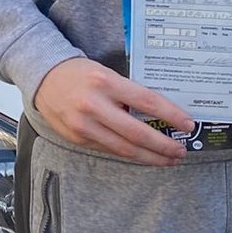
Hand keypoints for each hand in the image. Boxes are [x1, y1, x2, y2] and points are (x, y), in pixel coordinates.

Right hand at [33, 58, 193, 164]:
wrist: (44, 77)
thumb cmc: (80, 73)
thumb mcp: (106, 73)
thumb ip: (128, 93)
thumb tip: (159, 113)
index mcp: (106, 82)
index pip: (146, 101)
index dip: (171, 115)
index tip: (188, 124)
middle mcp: (94, 105)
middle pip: (137, 133)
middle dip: (163, 145)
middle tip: (181, 151)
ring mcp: (84, 125)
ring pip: (124, 148)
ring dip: (150, 157)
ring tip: (167, 159)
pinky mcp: (77, 139)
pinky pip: (109, 150)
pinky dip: (129, 155)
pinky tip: (143, 156)